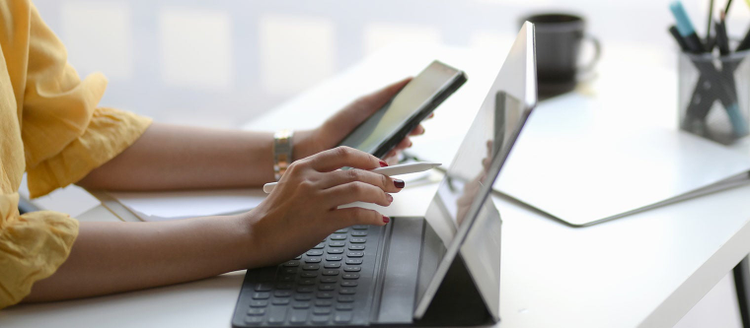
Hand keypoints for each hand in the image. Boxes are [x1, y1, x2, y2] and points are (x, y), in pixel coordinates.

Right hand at [244, 146, 404, 265]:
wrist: (254, 235)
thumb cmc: (274, 215)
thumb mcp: (292, 186)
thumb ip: (317, 180)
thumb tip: (353, 182)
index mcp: (303, 167)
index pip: (343, 154)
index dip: (367, 158)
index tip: (381, 165)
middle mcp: (310, 179)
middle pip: (356, 171)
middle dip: (381, 178)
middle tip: (393, 184)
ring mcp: (315, 199)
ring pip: (359, 188)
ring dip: (379, 194)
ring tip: (387, 201)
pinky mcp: (320, 221)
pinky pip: (355, 213)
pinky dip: (372, 216)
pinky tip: (379, 220)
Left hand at [294, 78, 429, 164]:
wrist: (323, 142)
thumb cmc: (344, 121)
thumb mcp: (366, 102)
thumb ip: (388, 92)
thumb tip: (411, 78)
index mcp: (387, 119)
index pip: (410, 117)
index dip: (422, 114)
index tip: (430, 111)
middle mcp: (387, 136)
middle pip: (410, 132)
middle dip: (416, 130)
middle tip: (418, 128)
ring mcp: (382, 150)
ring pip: (402, 149)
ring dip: (405, 144)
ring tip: (404, 140)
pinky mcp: (376, 166)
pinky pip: (389, 163)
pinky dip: (392, 159)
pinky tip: (389, 154)